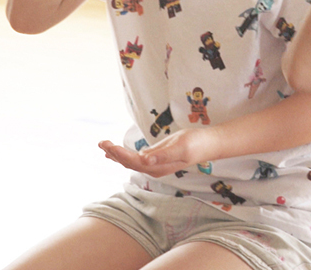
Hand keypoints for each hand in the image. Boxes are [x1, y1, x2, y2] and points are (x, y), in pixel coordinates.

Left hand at [99, 128, 218, 177]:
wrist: (209, 144)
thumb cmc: (197, 143)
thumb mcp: (181, 146)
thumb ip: (163, 154)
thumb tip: (145, 159)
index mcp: (159, 167)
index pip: (134, 162)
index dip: (120, 154)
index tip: (109, 145)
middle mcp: (154, 168)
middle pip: (129, 163)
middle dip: (114, 154)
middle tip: (102, 142)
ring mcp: (155, 165)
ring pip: (131, 162)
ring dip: (117, 154)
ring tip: (104, 146)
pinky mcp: (157, 159)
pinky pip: (136, 159)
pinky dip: (124, 155)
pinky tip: (116, 152)